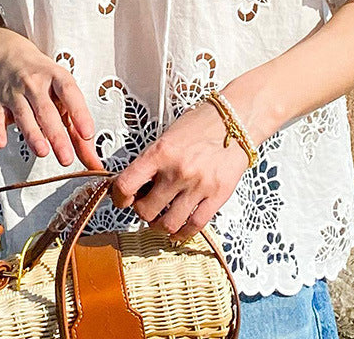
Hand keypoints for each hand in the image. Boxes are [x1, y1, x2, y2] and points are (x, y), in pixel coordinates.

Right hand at [0, 32, 103, 170]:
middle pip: (47, 110)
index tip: (88, 134)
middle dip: (57, 135)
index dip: (80, 114)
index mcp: (57, 77)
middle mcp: (35, 83)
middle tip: (66, 156)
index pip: (70, 94)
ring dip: (32, 134)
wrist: (9, 57)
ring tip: (42, 151)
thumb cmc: (42, 76)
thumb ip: (76, 123)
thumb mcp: (63, 89)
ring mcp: (15, 92)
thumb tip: (91, 156)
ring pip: (24, 114)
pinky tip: (1, 142)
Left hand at [110, 96, 249, 243]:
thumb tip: (135, 185)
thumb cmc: (200, 124)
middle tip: (146, 205)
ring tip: (161, 218)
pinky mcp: (217, 196)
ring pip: (168, 224)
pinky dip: (183, 233)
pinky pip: (195, 226)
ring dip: (160, 225)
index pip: (126, 185)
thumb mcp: (168, 136)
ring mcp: (198, 186)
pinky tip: (178, 229)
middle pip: (146, 210)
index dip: (118, 198)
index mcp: (160, 152)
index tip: (121, 199)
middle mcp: (177, 171)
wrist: (235, 120)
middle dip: (142, 211)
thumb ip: (151, 161)